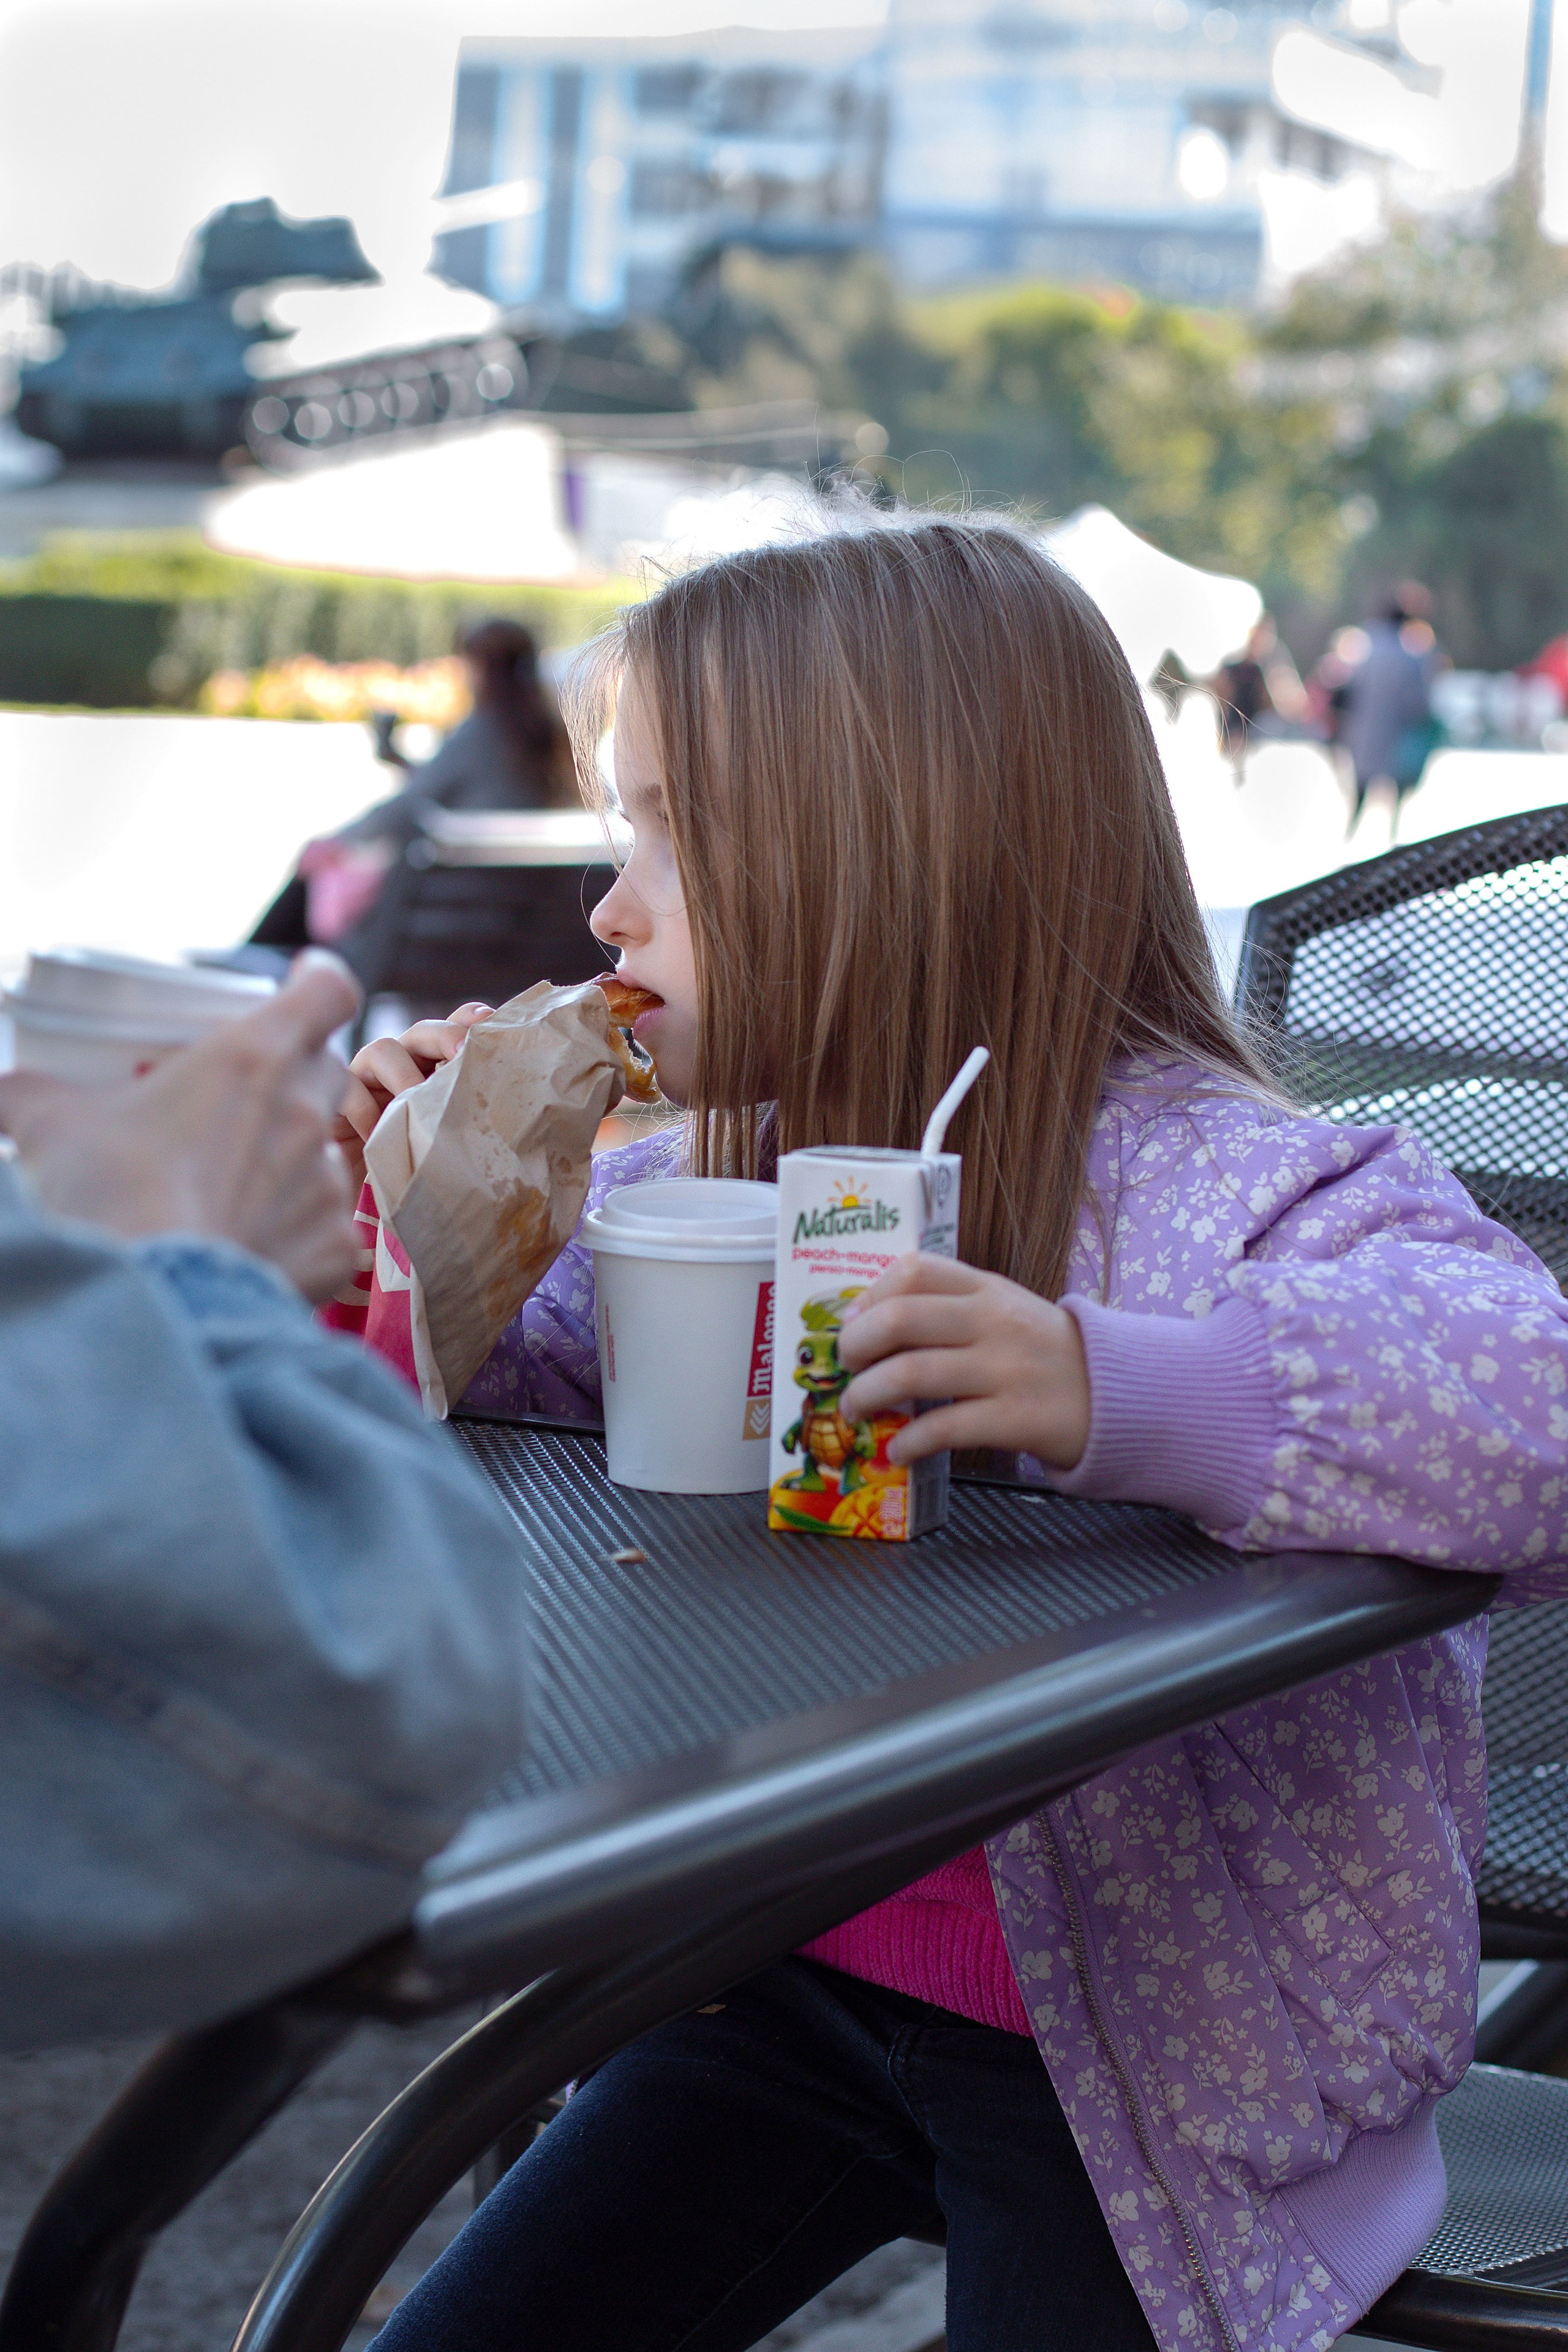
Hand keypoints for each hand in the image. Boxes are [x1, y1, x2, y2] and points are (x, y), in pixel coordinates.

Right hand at [0, 953, 362, 1302]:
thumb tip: (1, 1092)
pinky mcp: (334, 1248)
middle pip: (328, 1068)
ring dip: (291, 1156)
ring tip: (234, 1183)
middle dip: (296, 1072)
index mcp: (255, 1057)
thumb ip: (26, 1093)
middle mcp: (305, 1112)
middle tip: (247, 1093)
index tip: (305, 980)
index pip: (328, 990)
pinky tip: (251, 1244)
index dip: (319, 980)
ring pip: (328, 1151)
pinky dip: (297, 1232)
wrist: (149, 1296)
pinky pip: (329, 1228)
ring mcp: (326, 1183)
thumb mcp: (48, 1124)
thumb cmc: (105, 1196)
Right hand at [331, 1002, 493, 1194]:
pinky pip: (348, 1086)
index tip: (490, 1021)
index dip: (469, 1020)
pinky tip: (376, 1134)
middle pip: (423, 1032)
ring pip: (383, 1049)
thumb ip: (467, 1124)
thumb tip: (515, 1128)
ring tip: (415, 1103)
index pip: (455, 1031)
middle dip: (445, 1036)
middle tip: (461, 1055)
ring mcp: (367, 1077)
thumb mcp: (444, 1147)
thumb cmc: (408, 1175)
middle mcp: (403, 1065)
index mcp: (434, 1070)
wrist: (354, 1202)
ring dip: (404, 1074)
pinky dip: (365, 1106)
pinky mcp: (334, 1097)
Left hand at [837, 1254, 1090, 1470]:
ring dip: (866, 1396)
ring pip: (912, 1373)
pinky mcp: (1015, 1418)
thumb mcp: (1003, 1311)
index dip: (869, 1295)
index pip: (915, 1269)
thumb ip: (949, 1309)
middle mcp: (993, 1322)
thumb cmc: (1043, 1353)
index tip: (853, 1323)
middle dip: (855, 1346)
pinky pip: (943, 1428)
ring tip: (855, 1411)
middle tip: (846, 1369)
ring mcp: (1006, 1369)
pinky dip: (907, 1442)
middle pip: (900, 1319)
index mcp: (986, 1289)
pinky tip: (897, 1450)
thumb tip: (869, 1327)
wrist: (1116, 1393)